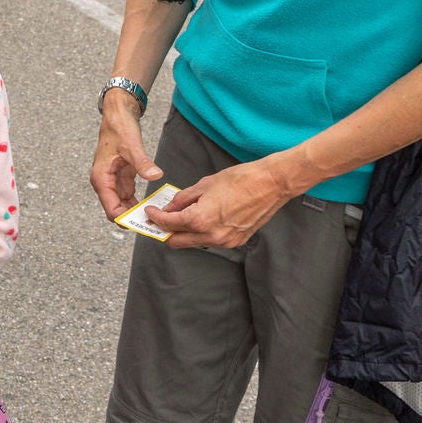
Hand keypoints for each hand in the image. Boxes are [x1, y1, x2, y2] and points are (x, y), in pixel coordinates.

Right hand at [90, 91, 161, 219]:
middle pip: (116, 210)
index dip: (125, 219)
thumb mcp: (132, 146)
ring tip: (154, 218)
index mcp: (101, 179)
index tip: (142, 225)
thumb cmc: (119, 128)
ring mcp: (112, 181)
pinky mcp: (121, 177)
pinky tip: (151, 205)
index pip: (111, 209)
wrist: (117, 115)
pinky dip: (137, 202)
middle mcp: (105, 183)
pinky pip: (128, 196)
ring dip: (135, 212)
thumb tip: (156, 176)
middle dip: (132, 219)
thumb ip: (143, 163)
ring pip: (122, 205)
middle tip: (152, 225)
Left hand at [149, 158, 295, 249]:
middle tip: (159, 219)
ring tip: (181, 216)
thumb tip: (170, 207)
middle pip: (177, 242)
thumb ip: (183, 199)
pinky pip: (210, 240)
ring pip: (194, 242)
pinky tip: (201, 218)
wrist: (271, 184)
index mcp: (200, 220)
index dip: (155, 218)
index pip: (168, 224)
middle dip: (165, 231)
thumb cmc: (241, 179)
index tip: (150, 212)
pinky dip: (201, 232)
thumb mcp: (204, 185)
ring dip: (184, 232)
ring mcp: (225, 241)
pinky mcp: (235, 241)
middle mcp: (211, 236)